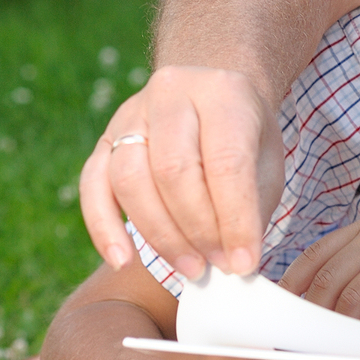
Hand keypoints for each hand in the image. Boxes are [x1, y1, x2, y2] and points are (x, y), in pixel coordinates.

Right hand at [79, 66, 282, 277]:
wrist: (213, 98)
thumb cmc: (245, 137)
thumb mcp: (266, 160)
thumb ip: (252, 206)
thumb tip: (236, 264)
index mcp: (224, 92)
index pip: (226, 162)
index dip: (235, 219)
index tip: (243, 263)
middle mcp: (172, 93)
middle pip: (174, 171)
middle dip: (197, 230)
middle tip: (216, 265)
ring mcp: (131, 113)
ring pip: (130, 179)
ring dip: (159, 235)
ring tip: (190, 267)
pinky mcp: (104, 138)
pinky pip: (93, 186)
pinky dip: (104, 228)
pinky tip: (123, 261)